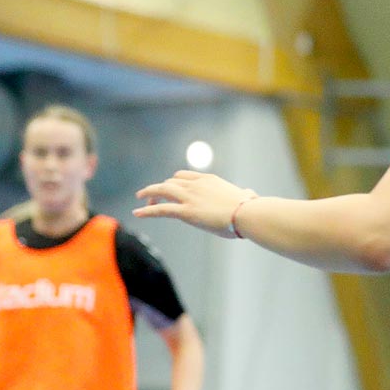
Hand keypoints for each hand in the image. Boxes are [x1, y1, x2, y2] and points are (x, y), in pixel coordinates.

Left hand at [133, 169, 254, 236]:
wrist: (248, 214)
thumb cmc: (251, 209)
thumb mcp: (248, 197)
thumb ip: (246, 194)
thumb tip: (251, 194)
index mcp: (208, 180)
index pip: (183, 176)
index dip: (173, 182)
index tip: (168, 188)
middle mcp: (196, 185)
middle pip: (170, 182)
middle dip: (159, 189)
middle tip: (151, 197)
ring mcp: (189, 197)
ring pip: (161, 190)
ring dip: (149, 194)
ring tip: (140, 200)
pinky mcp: (186, 212)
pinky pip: (160, 209)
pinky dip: (147, 210)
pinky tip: (137, 212)